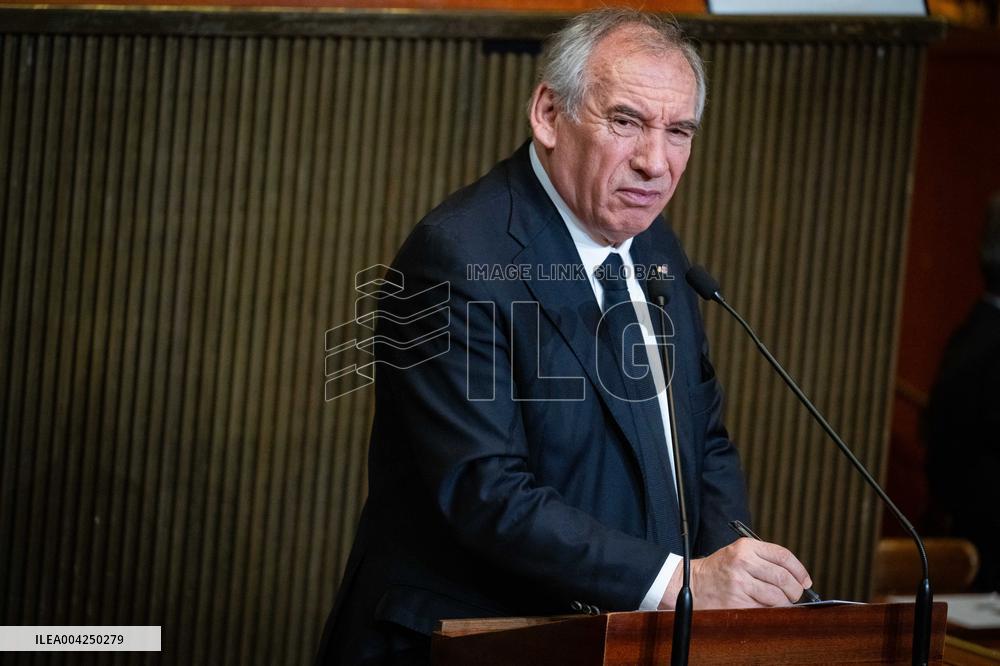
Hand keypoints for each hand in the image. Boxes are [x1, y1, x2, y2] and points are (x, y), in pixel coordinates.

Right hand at [660, 538, 811, 609]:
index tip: (805, 581)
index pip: (783, 556)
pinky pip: (764, 609)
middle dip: (794, 590)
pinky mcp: (737, 600)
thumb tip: (797, 578)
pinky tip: (764, 607)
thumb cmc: (719, 570)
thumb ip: (764, 560)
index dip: (799, 570)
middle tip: (793, 595)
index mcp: (746, 547)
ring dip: (783, 603)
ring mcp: (739, 582)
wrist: (691, 582)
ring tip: (778, 603)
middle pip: (784, 578)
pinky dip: (770, 611)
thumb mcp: (739, 554)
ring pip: (777, 596)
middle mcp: (743, 562)